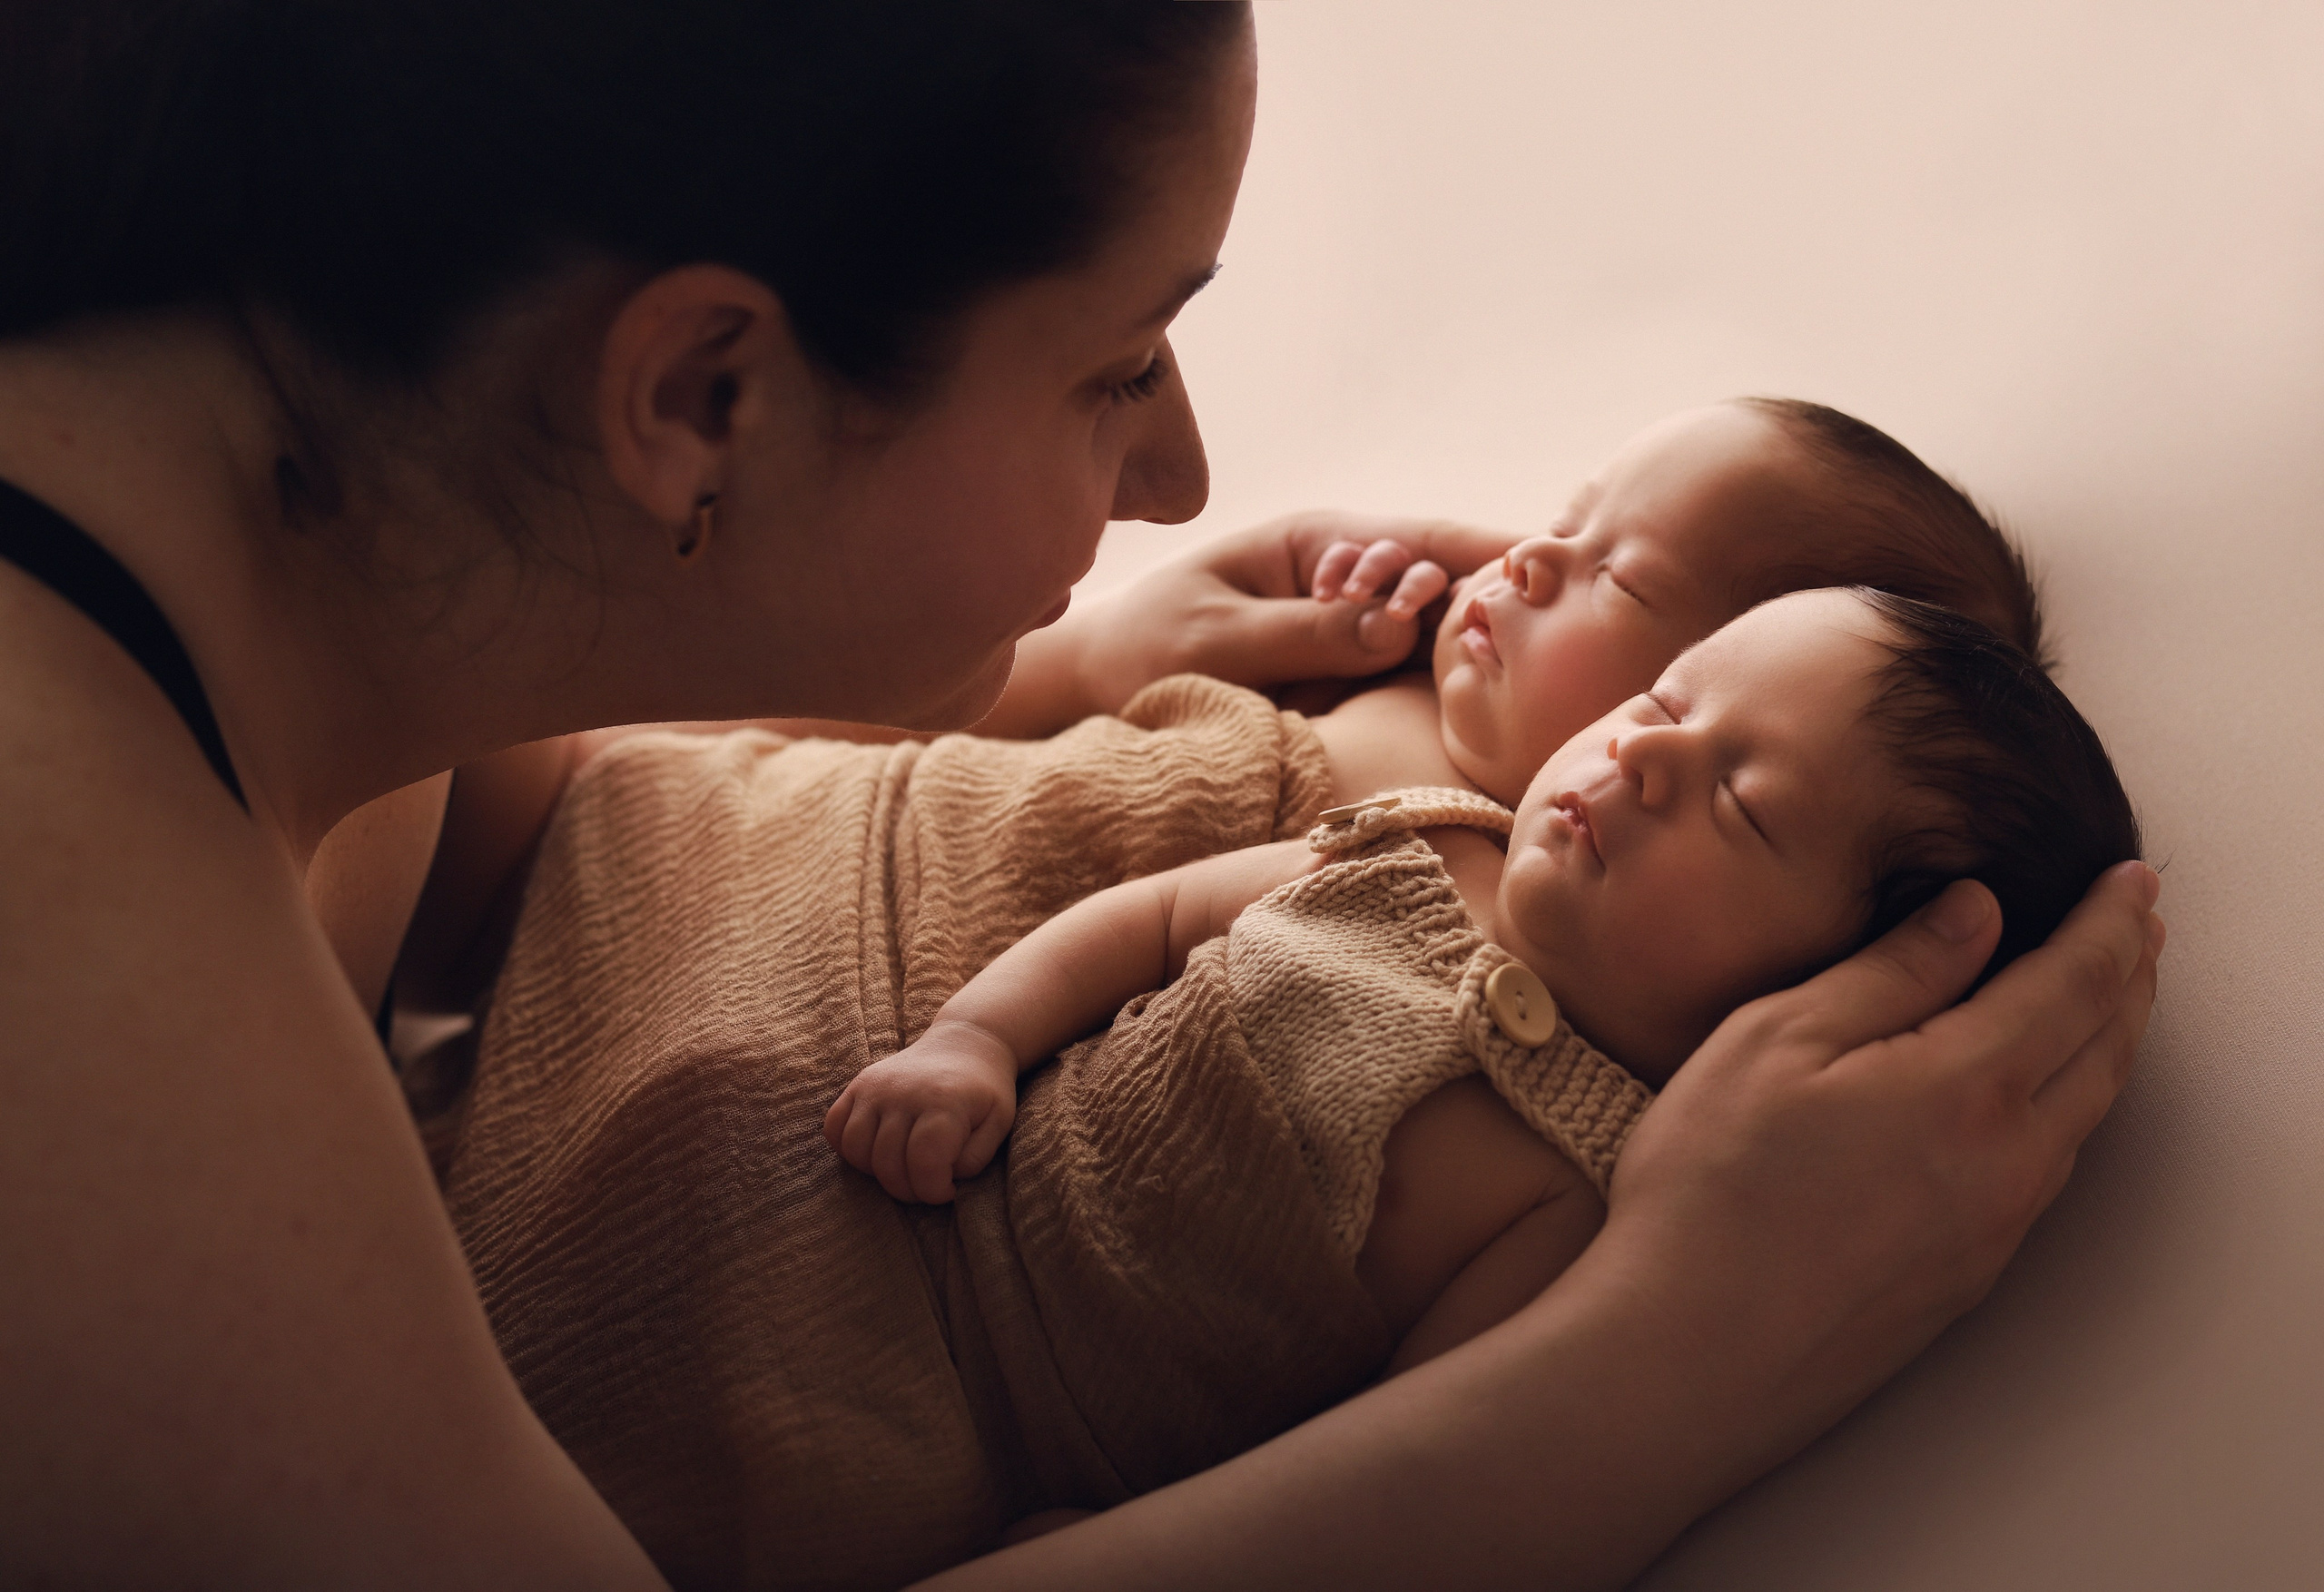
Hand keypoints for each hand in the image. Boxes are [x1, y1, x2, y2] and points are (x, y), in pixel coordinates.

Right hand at [823, 1021, 1021, 1202]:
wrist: (964, 1043)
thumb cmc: (984, 1090)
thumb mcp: (999, 1123)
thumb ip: (975, 1158)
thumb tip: (943, 1178)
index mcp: (944, 1103)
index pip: (924, 1164)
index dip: (932, 1191)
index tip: (947, 1191)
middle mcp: (903, 1093)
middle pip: (888, 1164)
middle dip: (908, 1190)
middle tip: (926, 1185)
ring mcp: (876, 1087)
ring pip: (856, 1150)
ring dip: (877, 1173)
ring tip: (903, 1167)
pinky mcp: (859, 1084)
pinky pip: (834, 1127)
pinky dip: (848, 1149)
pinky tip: (876, 1151)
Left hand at [1072, 511, 1520, 711]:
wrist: (1100, 688)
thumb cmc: (1146, 651)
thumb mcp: (1217, 642)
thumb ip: (1304, 635)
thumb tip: (1395, 626)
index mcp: (1319, 542)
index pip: (1422, 536)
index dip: (1488, 550)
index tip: (1544, 563)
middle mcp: (1351, 579)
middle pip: (1447, 583)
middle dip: (1481, 604)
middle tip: (1494, 638)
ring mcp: (1355, 630)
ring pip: (1438, 633)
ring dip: (1465, 650)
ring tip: (1501, 672)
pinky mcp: (1351, 678)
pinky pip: (1412, 678)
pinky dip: (1441, 687)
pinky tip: (1474, 704)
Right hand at [1603, 860, 2163, 1467]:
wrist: (1693, 1350)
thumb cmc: (1712, 1188)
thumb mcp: (1778, 1039)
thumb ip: (1890, 971)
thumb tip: (1975, 912)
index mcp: (1965, 1085)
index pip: (2074, 982)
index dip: (2109, 924)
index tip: (2129, 882)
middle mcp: (2007, 1160)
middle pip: (2104, 1051)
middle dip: (2130, 979)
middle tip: (2139, 926)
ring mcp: (1994, 1227)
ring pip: (2084, 1117)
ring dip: (2106, 1045)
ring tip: (2103, 1000)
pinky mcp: (1967, 1276)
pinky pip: (2046, 1170)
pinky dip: (2067, 1106)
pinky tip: (2033, 1099)